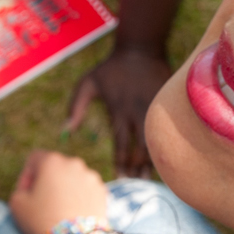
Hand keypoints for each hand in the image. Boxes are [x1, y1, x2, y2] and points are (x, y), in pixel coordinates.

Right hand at [8, 150, 108, 233]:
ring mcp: (90, 176)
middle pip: (55, 168)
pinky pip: (86, 190)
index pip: (34, 159)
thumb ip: (20, 189)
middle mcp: (73, 163)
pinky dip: (79, 198)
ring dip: (65, 189)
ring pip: (72, 178)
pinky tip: (73, 213)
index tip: (26, 193)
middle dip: (47, 182)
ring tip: (60, 210)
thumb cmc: (42, 219)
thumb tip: (31, 189)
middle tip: (42, 202)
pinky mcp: (102, 191)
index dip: (27, 176)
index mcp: (52, 161)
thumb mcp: (17, 204)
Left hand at [66, 49, 172, 177]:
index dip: (122, 162)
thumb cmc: (112, 68)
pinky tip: (168, 159)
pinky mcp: (167, 105)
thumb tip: (65, 131)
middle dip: (138, 167)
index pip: (121, 144)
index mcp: (119, 112)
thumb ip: (75, 106)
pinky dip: (166, 146)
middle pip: (141, 148)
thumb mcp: (88, 83)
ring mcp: (155, 110)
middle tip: (136, 184)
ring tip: (151, 178)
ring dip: (154, 161)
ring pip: (157, 142)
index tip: (120, 177)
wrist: (140, 49)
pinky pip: (167, 130)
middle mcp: (138, 114)